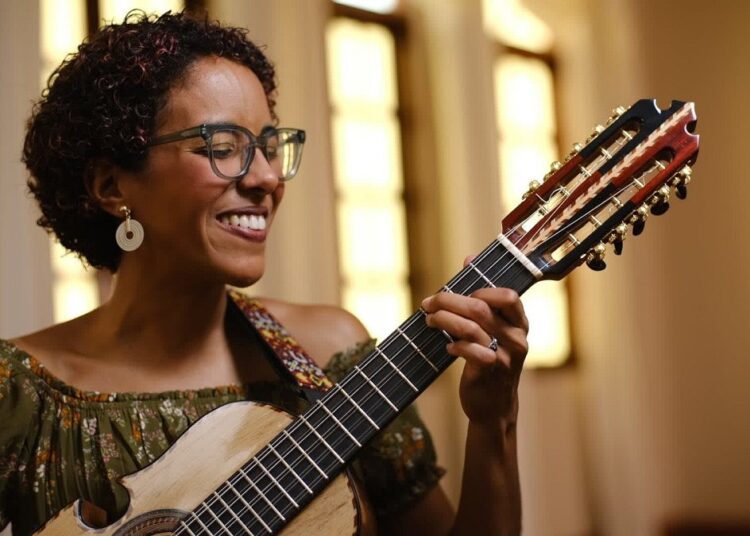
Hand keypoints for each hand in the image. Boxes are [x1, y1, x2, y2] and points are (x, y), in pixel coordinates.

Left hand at [421, 285, 528, 426]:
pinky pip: (470, 351)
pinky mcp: (491, 372)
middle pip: (480, 307)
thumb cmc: (490, 361)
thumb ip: (483, 296)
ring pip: (471, 327)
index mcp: (519, 323)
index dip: (479, 288)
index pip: (507, 295)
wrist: (494, 407)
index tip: (454, 291)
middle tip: (429, 302)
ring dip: (444, 319)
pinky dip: (454, 345)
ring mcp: (505, 356)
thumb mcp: (493, 329)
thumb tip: (469, 258)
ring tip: (429, 319)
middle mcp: (517, 338)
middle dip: (448, 300)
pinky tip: (447, 346)